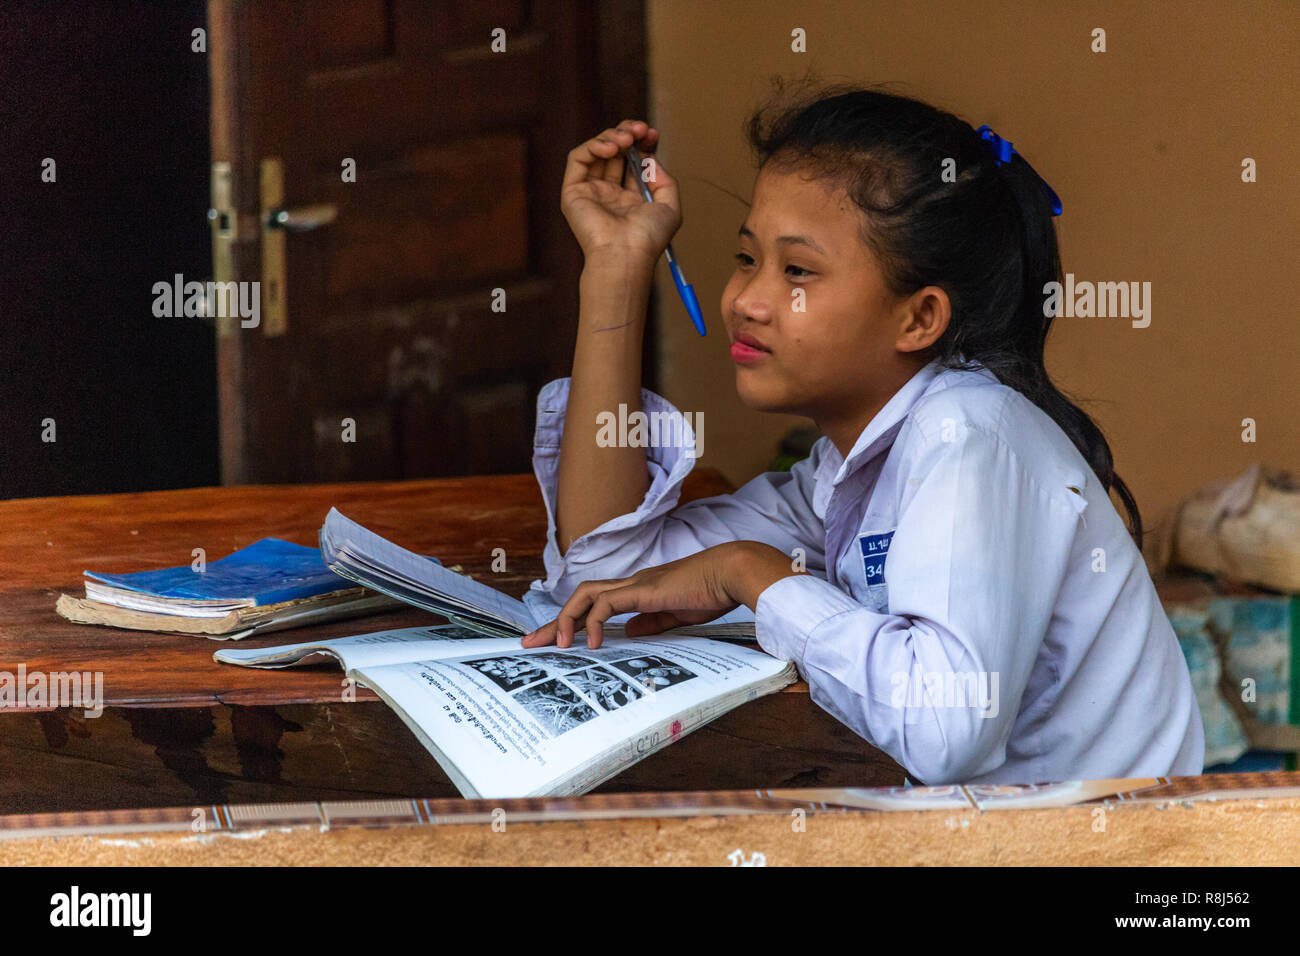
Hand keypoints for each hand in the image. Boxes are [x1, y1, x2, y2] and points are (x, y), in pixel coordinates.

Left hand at [521, 542, 801, 648]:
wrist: (732, 572)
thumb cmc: (713, 592)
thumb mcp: (677, 615)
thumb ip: (652, 622)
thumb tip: (628, 634)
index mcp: (639, 590)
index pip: (595, 605)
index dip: (573, 623)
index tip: (556, 643)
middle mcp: (630, 584)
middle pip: (579, 598)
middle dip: (553, 622)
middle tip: (530, 644)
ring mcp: (634, 584)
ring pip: (584, 596)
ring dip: (565, 621)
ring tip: (557, 646)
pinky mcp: (641, 589)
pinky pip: (605, 605)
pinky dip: (594, 623)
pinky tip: (593, 644)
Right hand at [560, 119, 681, 266]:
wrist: (626, 254)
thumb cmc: (648, 238)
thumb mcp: (670, 207)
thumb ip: (665, 180)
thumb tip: (650, 158)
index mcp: (630, 199)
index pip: (633, 161)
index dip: (643, 143)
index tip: (653, 134)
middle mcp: (609, 194)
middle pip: (615, 151)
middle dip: (628, 133)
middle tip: (640, 129)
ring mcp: (590, 192)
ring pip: (596, 150)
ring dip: (612, 136)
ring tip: (627, 139)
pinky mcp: (572, 192)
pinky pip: (578, 158)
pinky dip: (593, 145)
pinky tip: (611, 148)